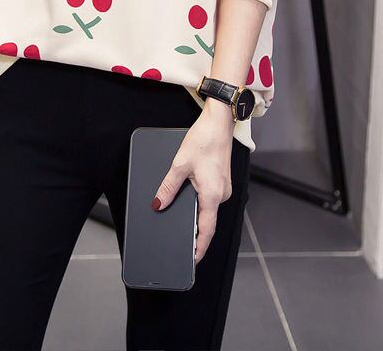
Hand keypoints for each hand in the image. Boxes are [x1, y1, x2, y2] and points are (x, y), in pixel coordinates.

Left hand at [152, 98, 235, 263]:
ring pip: (208, 208)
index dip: (199, 248)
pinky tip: (189, 196)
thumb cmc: (204, 139)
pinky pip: (210, 197)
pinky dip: (200, 202)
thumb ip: (168, 187)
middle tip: (180, 243)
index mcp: (212, 195)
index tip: (192, 261)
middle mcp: (221, 194)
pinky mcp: (222, 180)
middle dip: (194, 232)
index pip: (206, 230)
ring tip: (181, 219)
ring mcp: (223, 187)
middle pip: (207, 220)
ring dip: (196, 215)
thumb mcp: (180, 164)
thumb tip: (158, 204)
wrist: (219, 121)